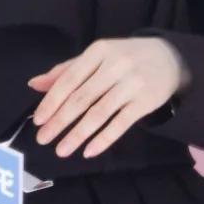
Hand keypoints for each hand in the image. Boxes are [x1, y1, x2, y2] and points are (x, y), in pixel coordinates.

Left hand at [26, 36, 188, 158]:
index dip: (51, 101)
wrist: (169, 59)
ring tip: (62, 150)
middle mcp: (115, 65)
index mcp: (98, 51)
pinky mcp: (145, 102)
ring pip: (99, 113)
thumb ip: (66, 70)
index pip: (69, 79)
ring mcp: (132, 83)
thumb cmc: (125, 58)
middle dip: (60, 121)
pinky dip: (104, 139)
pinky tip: (89, 151)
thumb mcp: (97, 57)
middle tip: (43, 139)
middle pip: (82, 98)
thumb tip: (34, 84)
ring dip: (78, 134)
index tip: (38, 120)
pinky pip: (121, 123)